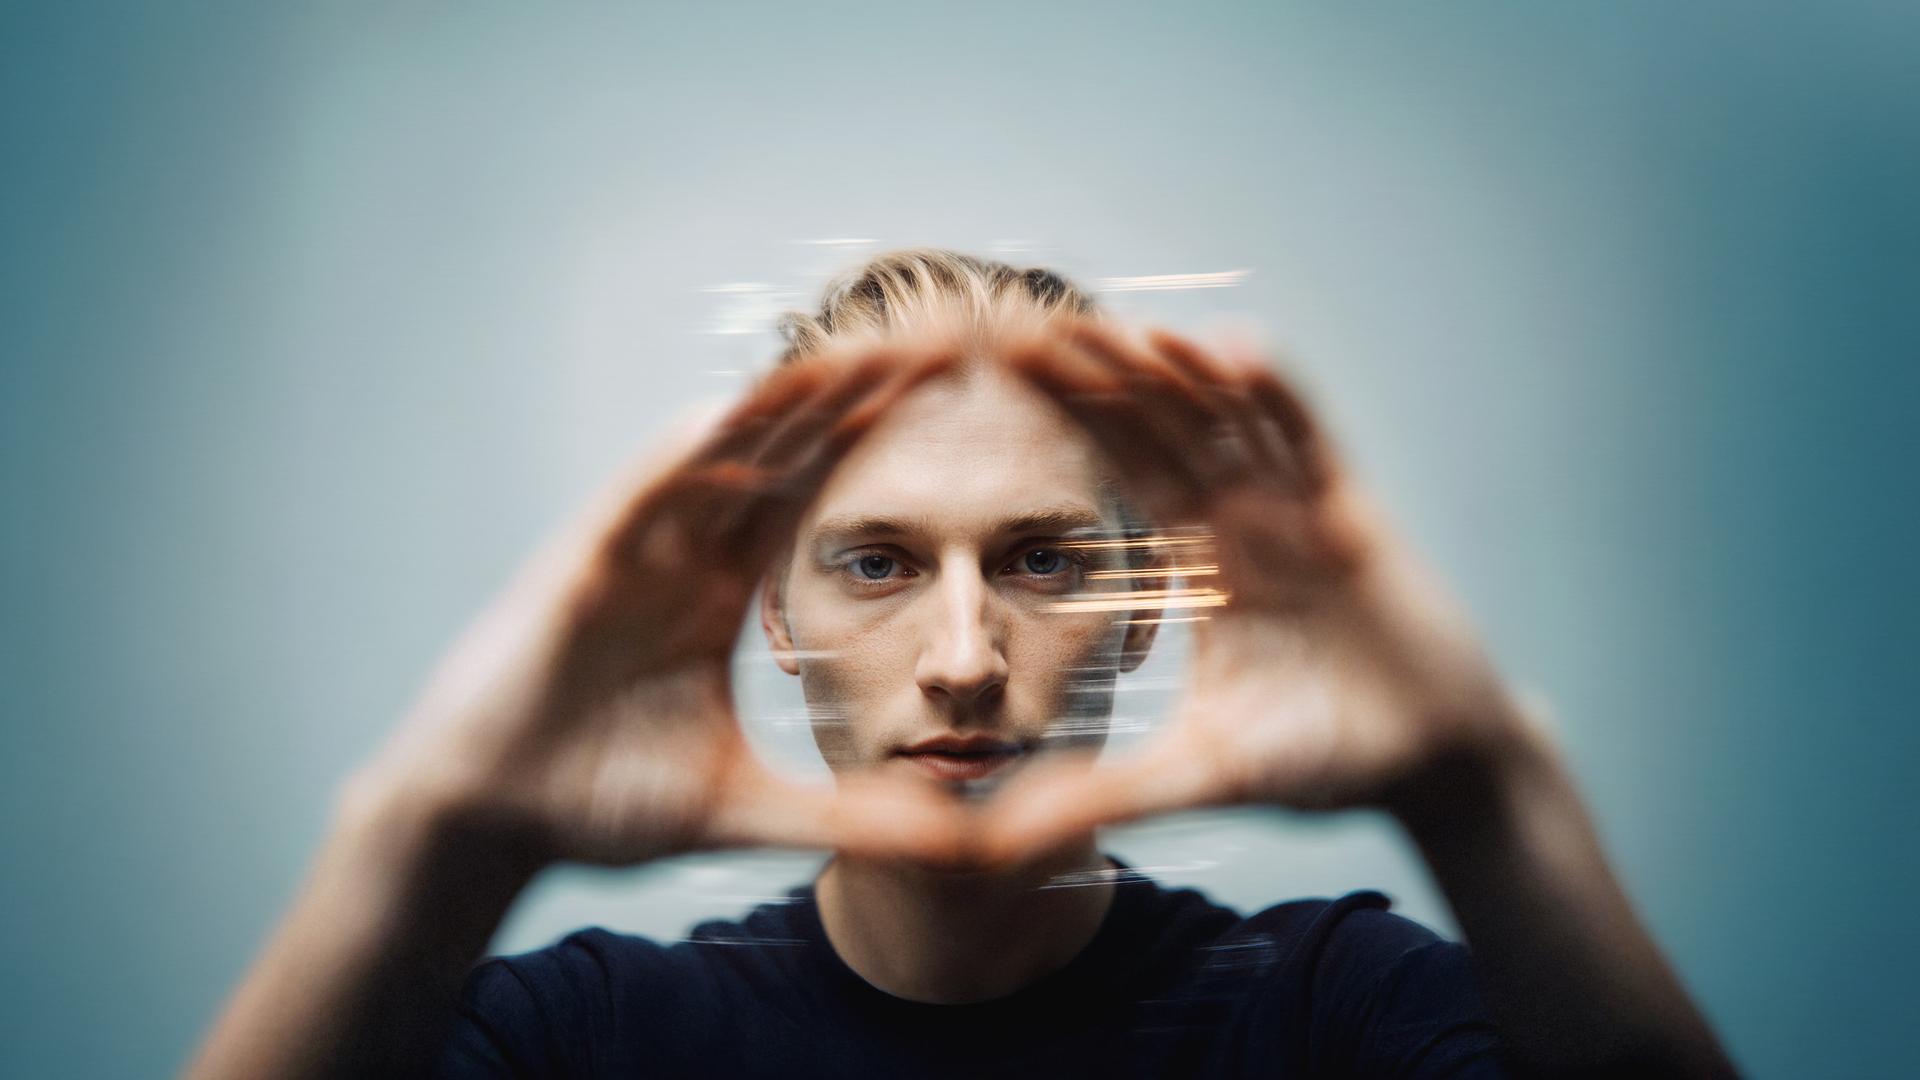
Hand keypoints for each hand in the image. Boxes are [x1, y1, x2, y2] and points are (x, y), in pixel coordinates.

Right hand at [348, 343, 970, 868]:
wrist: (490, 821)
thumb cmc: (595, 801)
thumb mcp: (745, 805)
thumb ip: (844, 816)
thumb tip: (944, 841)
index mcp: (720, 593)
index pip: (808, 497)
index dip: (870, 447)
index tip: (943, 402)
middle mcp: (680, 557)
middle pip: (776, 456)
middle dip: (846, 401)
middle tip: (925, 345)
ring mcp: (629, 558)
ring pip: (711, 462)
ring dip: (775, 411)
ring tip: (850, 359)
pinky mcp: (574, 576)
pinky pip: (627, 507)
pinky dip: (669, 468)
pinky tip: (718, 425)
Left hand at [980, 321, 1531, 858]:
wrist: (1434, 765)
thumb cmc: (1324, 760)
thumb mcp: (1198, 774)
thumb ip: (1106, 796)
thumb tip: (998, 844)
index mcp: (1205, 564)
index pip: (1126, 474)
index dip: (1072, 425)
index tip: (1004, 381)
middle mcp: (1248, 522)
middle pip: (1163, 427)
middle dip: (1102, 377)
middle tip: (1026, 324)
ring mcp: (1302, 509)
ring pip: (1227, 418)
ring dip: (1171, 370)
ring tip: (1108, 324)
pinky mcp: (1356, 512)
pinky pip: (1309, 434)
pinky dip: (1274, 389)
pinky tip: (1228, 344)